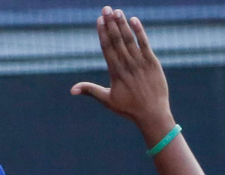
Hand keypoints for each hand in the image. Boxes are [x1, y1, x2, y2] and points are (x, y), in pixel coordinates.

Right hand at [71, 8, 174, 140]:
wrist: (152, 114)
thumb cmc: (129, 108)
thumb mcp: (108, 100)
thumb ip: (90, 90)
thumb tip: (72, 90)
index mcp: (116, 73)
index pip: (107, 48)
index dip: (103, 33)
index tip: (99, 20)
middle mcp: (127, 66)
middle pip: (117, 40)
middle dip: (111, 23)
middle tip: (106, 8)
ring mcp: (140, 63)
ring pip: (130, 40)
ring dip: (123, 24)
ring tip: (117, 11)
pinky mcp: (152, 62)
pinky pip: (145, 44)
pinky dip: (139, 32)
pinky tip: (134, 20)